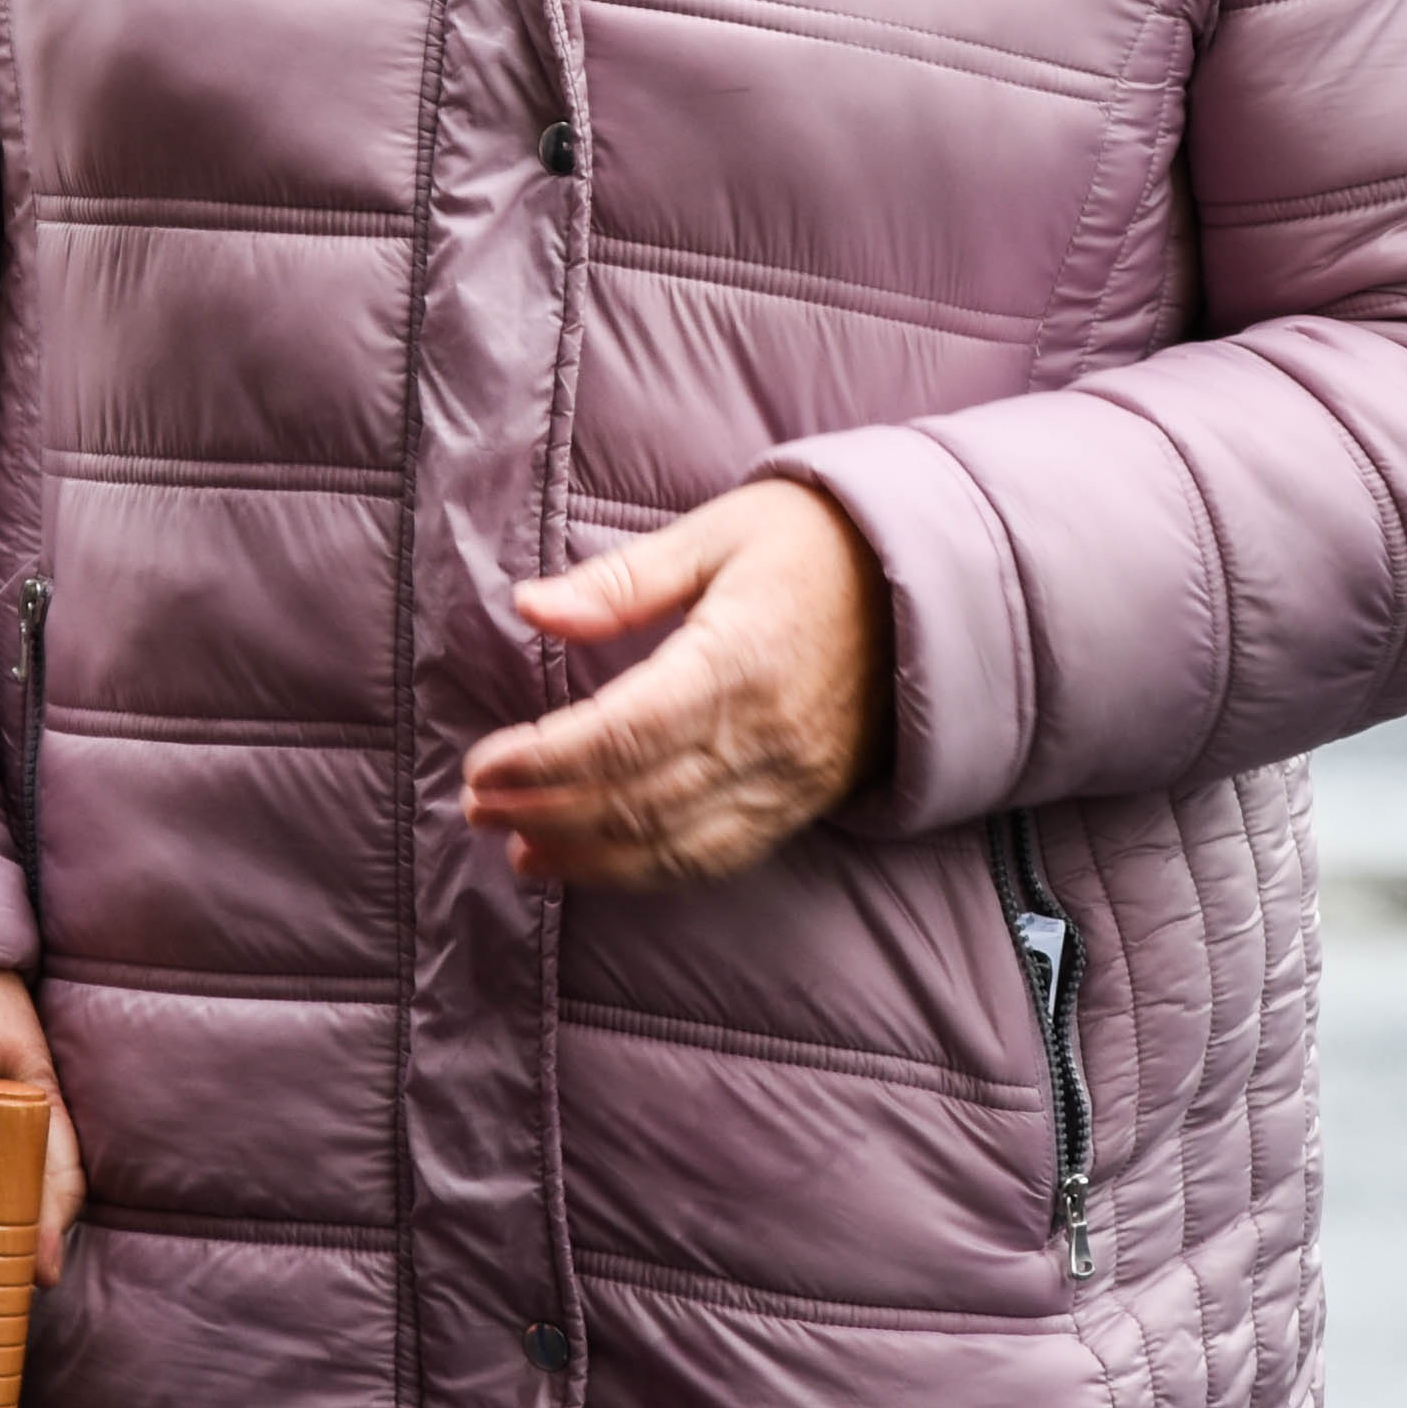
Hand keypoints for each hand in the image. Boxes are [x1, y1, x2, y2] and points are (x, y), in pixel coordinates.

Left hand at [459, 479, 886, 889]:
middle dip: (547, 812)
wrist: (931, 584)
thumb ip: (621, 580)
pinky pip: (715, 857)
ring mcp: (789, 781)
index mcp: (740, 659)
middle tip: (476, 807)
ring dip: (586, 857)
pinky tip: (590, 863)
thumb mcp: (717, 535)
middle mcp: (767, 736)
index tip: (482, 765)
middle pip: (638, 799)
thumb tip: (530, 605)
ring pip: (673, 847)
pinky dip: (645, 872)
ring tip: (516, 849)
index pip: (624, 734)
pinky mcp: (801, 805)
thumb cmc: (814, 544)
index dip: (544, 761)